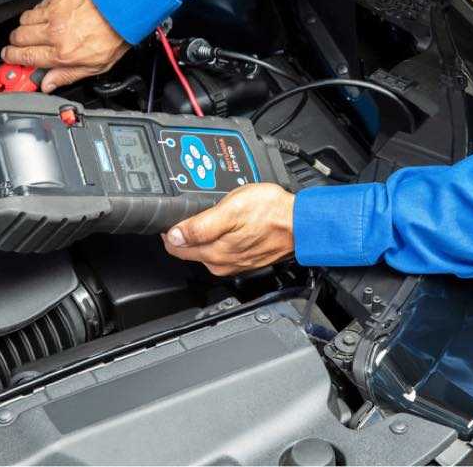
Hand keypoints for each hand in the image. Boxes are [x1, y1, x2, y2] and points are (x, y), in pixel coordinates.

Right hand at [1, 0, 130, 91]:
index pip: (26, 58)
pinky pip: (36, 5)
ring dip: (25, 28)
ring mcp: (54, 13)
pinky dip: (37, 13)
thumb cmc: (114, 34)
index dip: (12, 61)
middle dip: (15, 45)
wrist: (123, 6)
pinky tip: (46, 18)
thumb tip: (48, 84)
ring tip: (34, 33)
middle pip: (18, 38)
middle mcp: (55, 33)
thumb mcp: (95, 67)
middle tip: (20, 48)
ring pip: (24, 21)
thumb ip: (67, 75)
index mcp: (63, 53)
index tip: (9, 61)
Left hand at [162, 183, 295, 275]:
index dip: (170, 230)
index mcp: (214, 253)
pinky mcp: (246, 259)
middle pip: (189, 250)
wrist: (302, 224)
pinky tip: (226, 226)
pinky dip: (218, 238)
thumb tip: (175, 235)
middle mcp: (222, 263)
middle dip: (183, 233)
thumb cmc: (272, 213)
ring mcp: (235, 263)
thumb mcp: (232, 209)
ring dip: (201, 235)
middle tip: (188, 211)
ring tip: (206, 215)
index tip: (171, 216)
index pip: (176, 247)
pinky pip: (222, 250)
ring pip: (205, 250)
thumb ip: (200, 225)